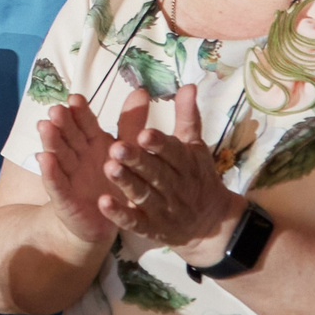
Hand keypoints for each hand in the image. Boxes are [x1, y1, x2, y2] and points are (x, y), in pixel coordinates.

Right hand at [27, 96, 120, 246]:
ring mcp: (67, 175)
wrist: (102, 221)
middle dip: (62, 122)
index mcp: (92, 142)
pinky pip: (56, 183)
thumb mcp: (126, 151)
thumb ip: (132, 123)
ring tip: (45, 126)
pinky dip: (50, 172)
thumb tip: (141, 91)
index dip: (79, 112)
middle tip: (57, 109)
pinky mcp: (63, 197)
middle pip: (68, 135)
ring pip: (58, 154)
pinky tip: (44, 159)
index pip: (84, 123)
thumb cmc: (113, 182)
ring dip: (51, 141)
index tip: (75, 98)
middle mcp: (77, 155)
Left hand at [96, 84, 249, 262]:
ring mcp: (164, 209)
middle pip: (157, 173)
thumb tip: (188, 85)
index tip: (145, 134)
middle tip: (117, 147)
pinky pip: (135, 222)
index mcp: (185, 164)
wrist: (210, 224)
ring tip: (109, 168)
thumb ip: (187, 117)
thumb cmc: (197, 177)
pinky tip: (103, 203)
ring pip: (144, 196)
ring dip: (127, 183)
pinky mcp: (152, 228)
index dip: (160, 144)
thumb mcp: (195, 147)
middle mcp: (176, 186)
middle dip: (138, 161)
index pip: (173, 152)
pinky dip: (120, 214)